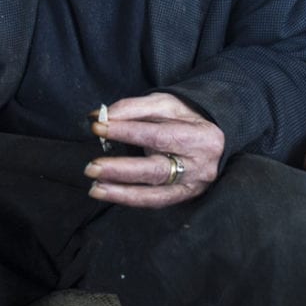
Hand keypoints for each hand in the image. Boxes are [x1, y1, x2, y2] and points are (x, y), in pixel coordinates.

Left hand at [86, 92, 223, 207]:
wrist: (214, 138)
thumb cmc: (185, 118)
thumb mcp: (166, 103)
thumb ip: (134, 107)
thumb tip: (102, 116)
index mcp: (199, 135)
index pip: (157, 134)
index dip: (126, 131)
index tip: (97, 126)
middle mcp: (200, 164)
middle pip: (156, 169)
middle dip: (121, 168)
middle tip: (92, 166)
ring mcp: (193, 184)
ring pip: (155, 192)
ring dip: (121, 191)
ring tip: (95, 186)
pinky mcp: (185, 197)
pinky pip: (155, 202)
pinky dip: (130, 199)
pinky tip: (108, 194)